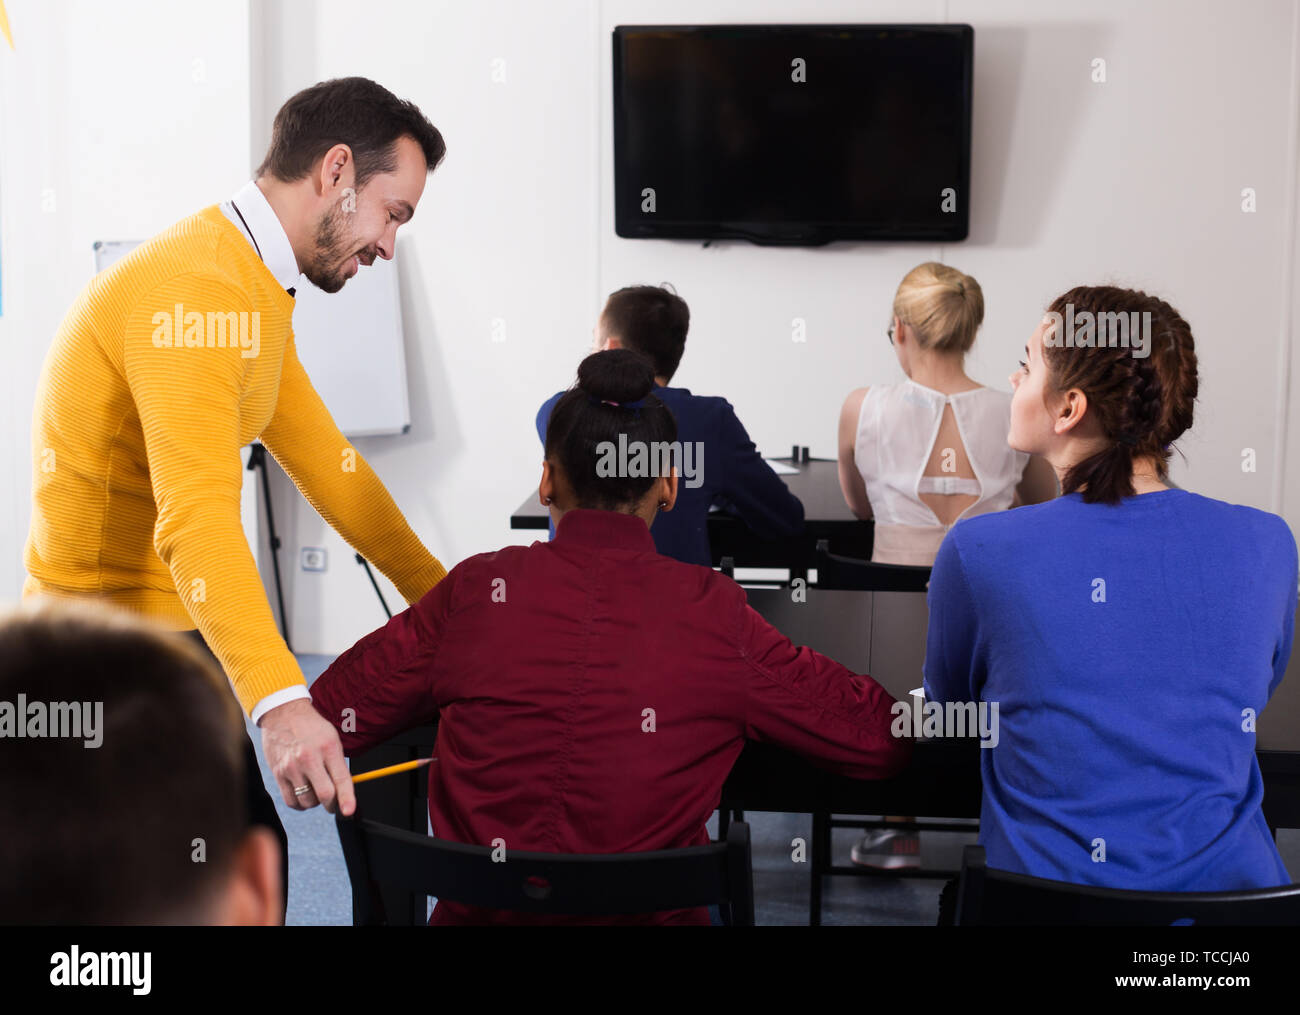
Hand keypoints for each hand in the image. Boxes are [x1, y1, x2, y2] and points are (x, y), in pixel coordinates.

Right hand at [259, 698, 355, 815]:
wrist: (283, 713)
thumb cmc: (312, 727)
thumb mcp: (332, 739)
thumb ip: (338, 764)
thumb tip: (345, 791)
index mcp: (328, 748)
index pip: (341, 779)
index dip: (347, 798)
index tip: (349, 811)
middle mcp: (309, 758)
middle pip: (324, 795)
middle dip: (332, 805)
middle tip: (334, 804)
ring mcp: (292, 767)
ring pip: (307, 801)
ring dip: (315, 802)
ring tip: (315, 790)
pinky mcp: (278, 773)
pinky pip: (291, 800)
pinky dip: (300, 804)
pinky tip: (303, 794)